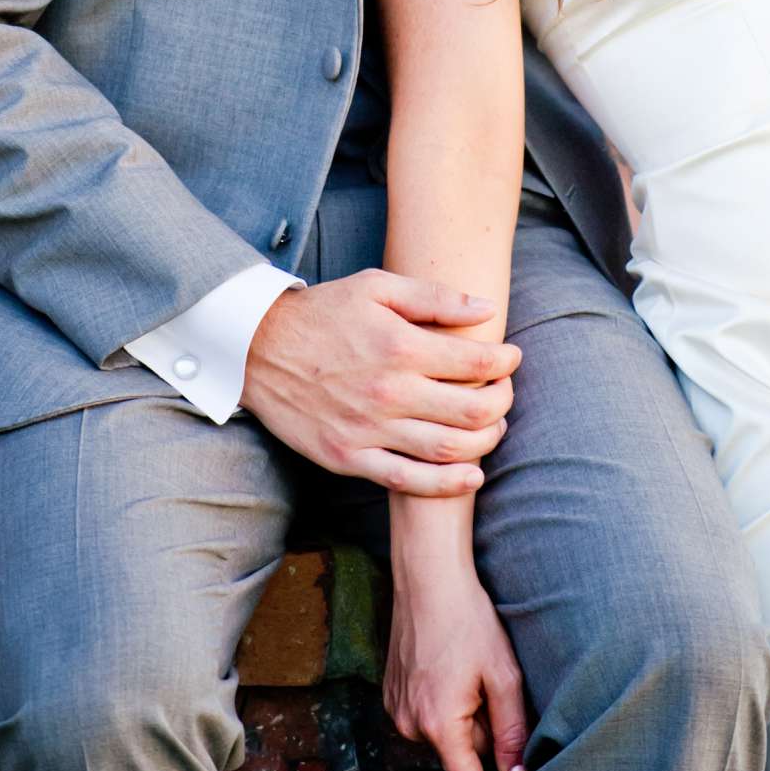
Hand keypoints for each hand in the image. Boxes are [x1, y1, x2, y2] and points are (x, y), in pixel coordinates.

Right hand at [239, 270, 518, 494]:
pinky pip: (408, 481)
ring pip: (448, 449)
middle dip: (502, 401)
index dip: (504, 361)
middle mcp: (389, 392)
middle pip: (472, 410)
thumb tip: (487, 308)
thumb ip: (433, 297)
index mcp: (400, 346)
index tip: (511, 357)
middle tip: (506, 392)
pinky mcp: (350, 457)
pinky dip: (447, 484)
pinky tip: (472, 476)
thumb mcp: (376, 286)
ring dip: (485, 441)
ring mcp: (369, 430)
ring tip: (494, 428)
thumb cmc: (323, 312)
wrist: (258, 348)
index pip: (475, 361)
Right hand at [385, 565, 528, 770]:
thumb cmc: (469, 621)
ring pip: (444, 736)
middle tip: (496, 691)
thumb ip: (512, 732)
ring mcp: (396, 710)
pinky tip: (452, 669)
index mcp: (438, 725)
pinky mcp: (391, 694)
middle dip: (484, 735)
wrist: (428, 577)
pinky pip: (427, 717)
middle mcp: (409, 726)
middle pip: (459, 756)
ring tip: (473, 675)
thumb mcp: (503, 675)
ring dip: (465, 719)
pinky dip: (445, 704)